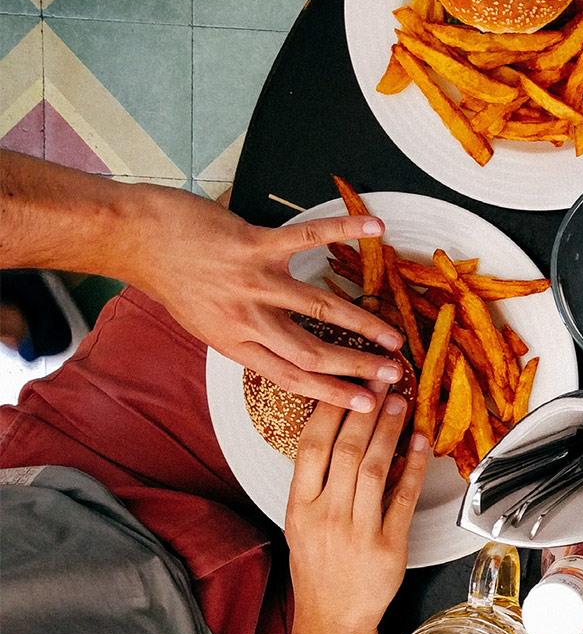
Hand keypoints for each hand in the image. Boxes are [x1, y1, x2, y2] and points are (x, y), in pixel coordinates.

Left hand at [128, 184, 403, 411]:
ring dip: (362, 323)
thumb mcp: (205, 323)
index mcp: (235, 344)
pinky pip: (307, 237)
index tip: (366, 404)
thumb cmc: (173, 279)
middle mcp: (246, 319)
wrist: (136, 239)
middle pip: (312, 352)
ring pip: (318, 308)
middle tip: (394, 374)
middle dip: (358, 367)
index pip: (292, 377)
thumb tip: (284, 349)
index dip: (333, 393)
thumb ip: (246, 336)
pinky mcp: (254, 245)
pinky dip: (344, 230)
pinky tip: (375, 228)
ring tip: (394, 335)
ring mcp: (252, 281)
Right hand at [286, 389, 429, 633]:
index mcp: (299, 507)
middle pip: (347, 450)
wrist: (333, 618)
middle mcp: (327, 515)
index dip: (330, 410)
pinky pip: (404, 497)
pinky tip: (421, 442)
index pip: (311, 446)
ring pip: (376, 467)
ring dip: (390, 430)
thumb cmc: (318, 567)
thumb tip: (341, 433)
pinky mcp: (389, 545)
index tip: (345, 382)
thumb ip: (316, 482)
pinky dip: (415, 466)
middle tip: (381, 379)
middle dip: (366, 409)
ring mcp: (359, 530)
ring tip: (400, 401)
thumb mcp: (301, 523)